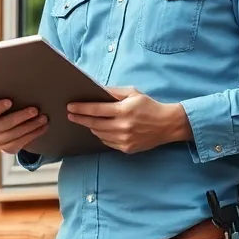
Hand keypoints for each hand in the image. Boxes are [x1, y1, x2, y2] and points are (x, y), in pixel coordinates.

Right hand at [0, 98, 47, 154]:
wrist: (9, 128)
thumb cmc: (9, 110)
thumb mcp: (6, 104)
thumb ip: (11, 98)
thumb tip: (27, 87)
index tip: (10, 101)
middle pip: (6, 124)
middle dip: (22, 116)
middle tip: (35, 110)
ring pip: (15, 134)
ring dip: (31, 126)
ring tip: (44, 118)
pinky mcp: (7, 148)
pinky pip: (21, 142)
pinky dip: (34, 134)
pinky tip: (43, 128)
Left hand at [66, 87, 192, 153]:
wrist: (167, 124)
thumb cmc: (149, 106)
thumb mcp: (133, 93)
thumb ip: (113, 92)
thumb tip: (96, 90)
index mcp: (124, 110)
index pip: (96, 110)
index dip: (81, 108)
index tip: (70, 107)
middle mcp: (123, 127)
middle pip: (94, 124)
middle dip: (80, 119)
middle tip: (70, 114)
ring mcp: (124, 140)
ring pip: (99, 134)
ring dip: (91, 127)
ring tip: (86, 120)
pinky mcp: (126, 148)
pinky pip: (107, 142)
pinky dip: (102, 135)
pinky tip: (101, 128)